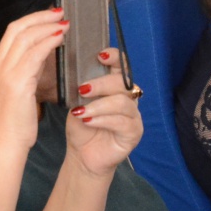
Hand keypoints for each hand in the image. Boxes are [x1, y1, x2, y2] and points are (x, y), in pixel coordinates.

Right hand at [0, 8, 68, 156]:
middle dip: (39, 17)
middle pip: (16, 29)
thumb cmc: (11, 128)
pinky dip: (49, 41)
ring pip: (26, 37)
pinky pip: (35, 53)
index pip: (10, 34)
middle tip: (60, 12)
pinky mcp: (17, 82)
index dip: (30, 22)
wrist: (1, 148)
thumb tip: (38, 63)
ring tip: (65, 22)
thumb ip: (23, 77)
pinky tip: (62, 38)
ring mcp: (5, 73)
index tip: (48, 17)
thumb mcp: (14, 96)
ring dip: (47, 26)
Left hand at [64, 45, 142, 177]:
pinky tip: (88, 121)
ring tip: (81, 112)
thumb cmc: (82, 126)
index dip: (114, 57)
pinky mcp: (134, 132)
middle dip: (100, 84)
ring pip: (122, 102)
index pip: (121, 65)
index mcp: (116, 86)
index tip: (100, 55)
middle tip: (82, 90)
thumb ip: (82, 87)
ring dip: (99, 105)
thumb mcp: (78, 102)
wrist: (82, 155)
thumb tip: (76, 70)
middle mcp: (128, 98)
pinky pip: (123, 122)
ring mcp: (133, 115)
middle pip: (122, 82)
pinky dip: (103, 120)